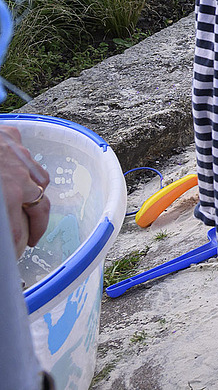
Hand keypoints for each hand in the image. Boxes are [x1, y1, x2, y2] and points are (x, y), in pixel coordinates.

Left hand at [2, 125, 50, 256]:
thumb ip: (1, 213)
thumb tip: (4, 229)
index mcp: (9, 194)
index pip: (17, 231)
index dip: (17, 245)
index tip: (15, 254)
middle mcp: (20, 176)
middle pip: (39, 207)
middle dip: (36, 227)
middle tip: (29, 240)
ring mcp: (20, 156)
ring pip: (40, 181)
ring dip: (35, 197)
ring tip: (28, 208)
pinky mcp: (13, 138)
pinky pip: (28, 158)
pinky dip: (28, 170)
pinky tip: (21, 174)